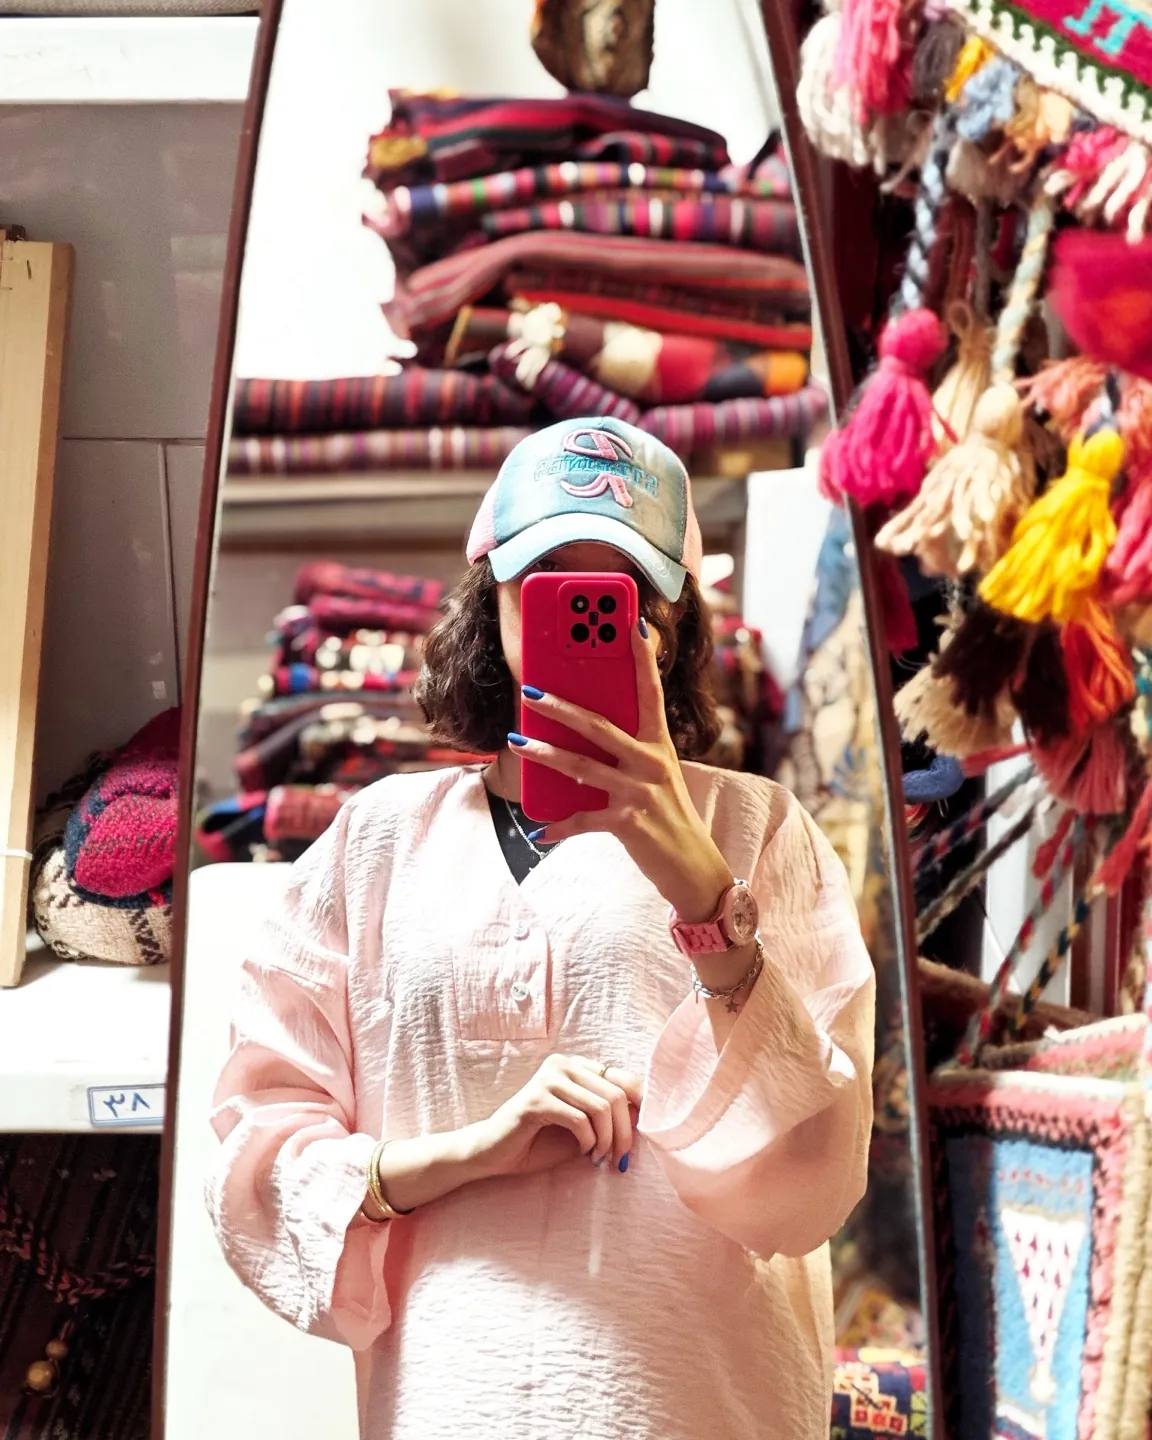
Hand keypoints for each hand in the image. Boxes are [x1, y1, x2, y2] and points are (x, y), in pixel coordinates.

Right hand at [472, 1053, 642, 1178]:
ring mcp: (548, 1079)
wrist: (494, 1153)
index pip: (623, 1078)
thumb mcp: (583, 1127)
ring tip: (600, 1157)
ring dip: (607, 1140)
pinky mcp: (536, 1100)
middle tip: (620, 1158)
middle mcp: (563, 1065)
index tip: (646, 1134)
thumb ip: (608, 1116)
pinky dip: (588, 1141)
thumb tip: (647, 1115)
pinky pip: (578, 1119)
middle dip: (625, 1132)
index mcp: (576, 1066)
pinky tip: (583, 1152)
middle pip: (617, 1094)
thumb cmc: (540, 1141)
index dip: (641, 1106)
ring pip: (602, 1106)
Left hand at [512, 618, 731, 921]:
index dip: (642, 657)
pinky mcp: (629, 822)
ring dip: (545, 755)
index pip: (651, 692)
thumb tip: (574, 749)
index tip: (632, 624)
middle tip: (531, 691)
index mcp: (659, 745)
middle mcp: (652, 762)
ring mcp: (641, 791)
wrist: (695, 869)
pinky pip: (583, 819)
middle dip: (561, 706)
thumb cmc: (669, 819)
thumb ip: (626, 757)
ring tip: (517, 742)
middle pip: (599, 725)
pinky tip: (541, 831)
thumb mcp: (656, 779)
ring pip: (582, 766)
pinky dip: (559, 826)